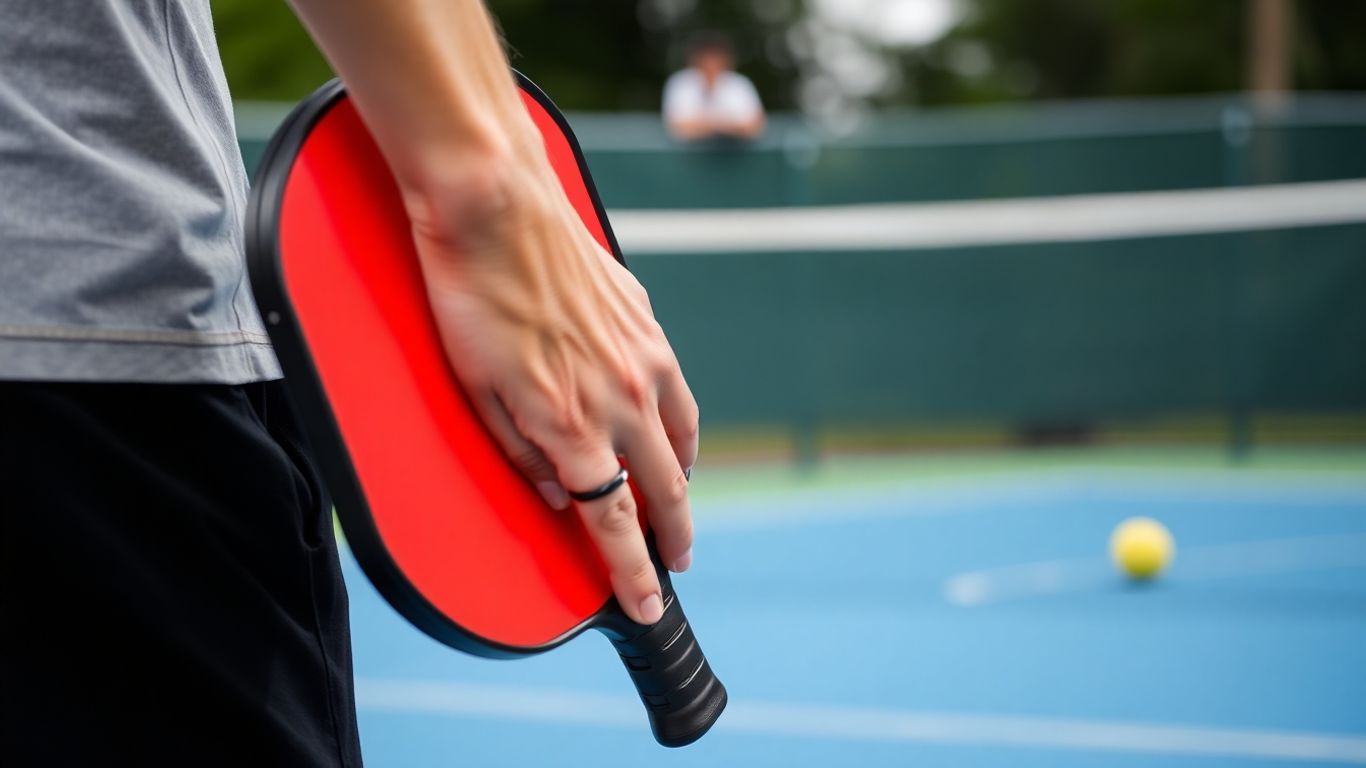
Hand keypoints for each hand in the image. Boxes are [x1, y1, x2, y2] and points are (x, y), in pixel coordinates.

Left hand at [404, 155, 698, 625]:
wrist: (496, 206)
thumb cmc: (471, 297)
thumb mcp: (475, 391)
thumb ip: (521, 454)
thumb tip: (559, 495)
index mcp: (572, 427)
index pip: (615, 524)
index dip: (634, 575)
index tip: (647, 606)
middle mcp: (621, 400)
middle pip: (665, 492)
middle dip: (673, 540)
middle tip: (675, 566)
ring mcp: (643, 361)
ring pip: (682, 445)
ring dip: (683, 487)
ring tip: (677, 509)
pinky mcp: (648, 326)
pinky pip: (680, 395)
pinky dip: (682, 430)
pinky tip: (674, 437)